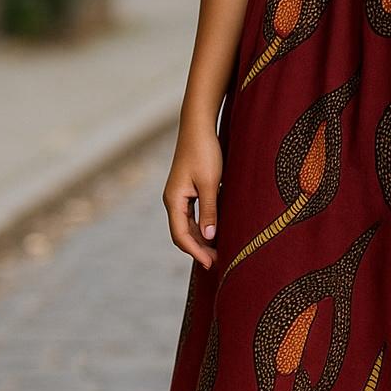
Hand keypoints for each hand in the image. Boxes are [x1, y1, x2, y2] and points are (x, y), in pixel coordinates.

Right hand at [162, 124, 222, 268]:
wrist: (199, 126)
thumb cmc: (205, 152)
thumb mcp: (211, 183)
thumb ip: (210, 211)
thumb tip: (209, 236)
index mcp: (174, 200)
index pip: (181, 235)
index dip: (196, 252)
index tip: (211, 264)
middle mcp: (173, 200)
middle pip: (182, 233)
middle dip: (198, 249)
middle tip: (218, 262)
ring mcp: (179, 195)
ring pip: (186, 225)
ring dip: (200, 240)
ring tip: (217, 251)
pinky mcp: (188, 189)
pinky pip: (191, 215)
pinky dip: (201, 227)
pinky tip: (214, 232)